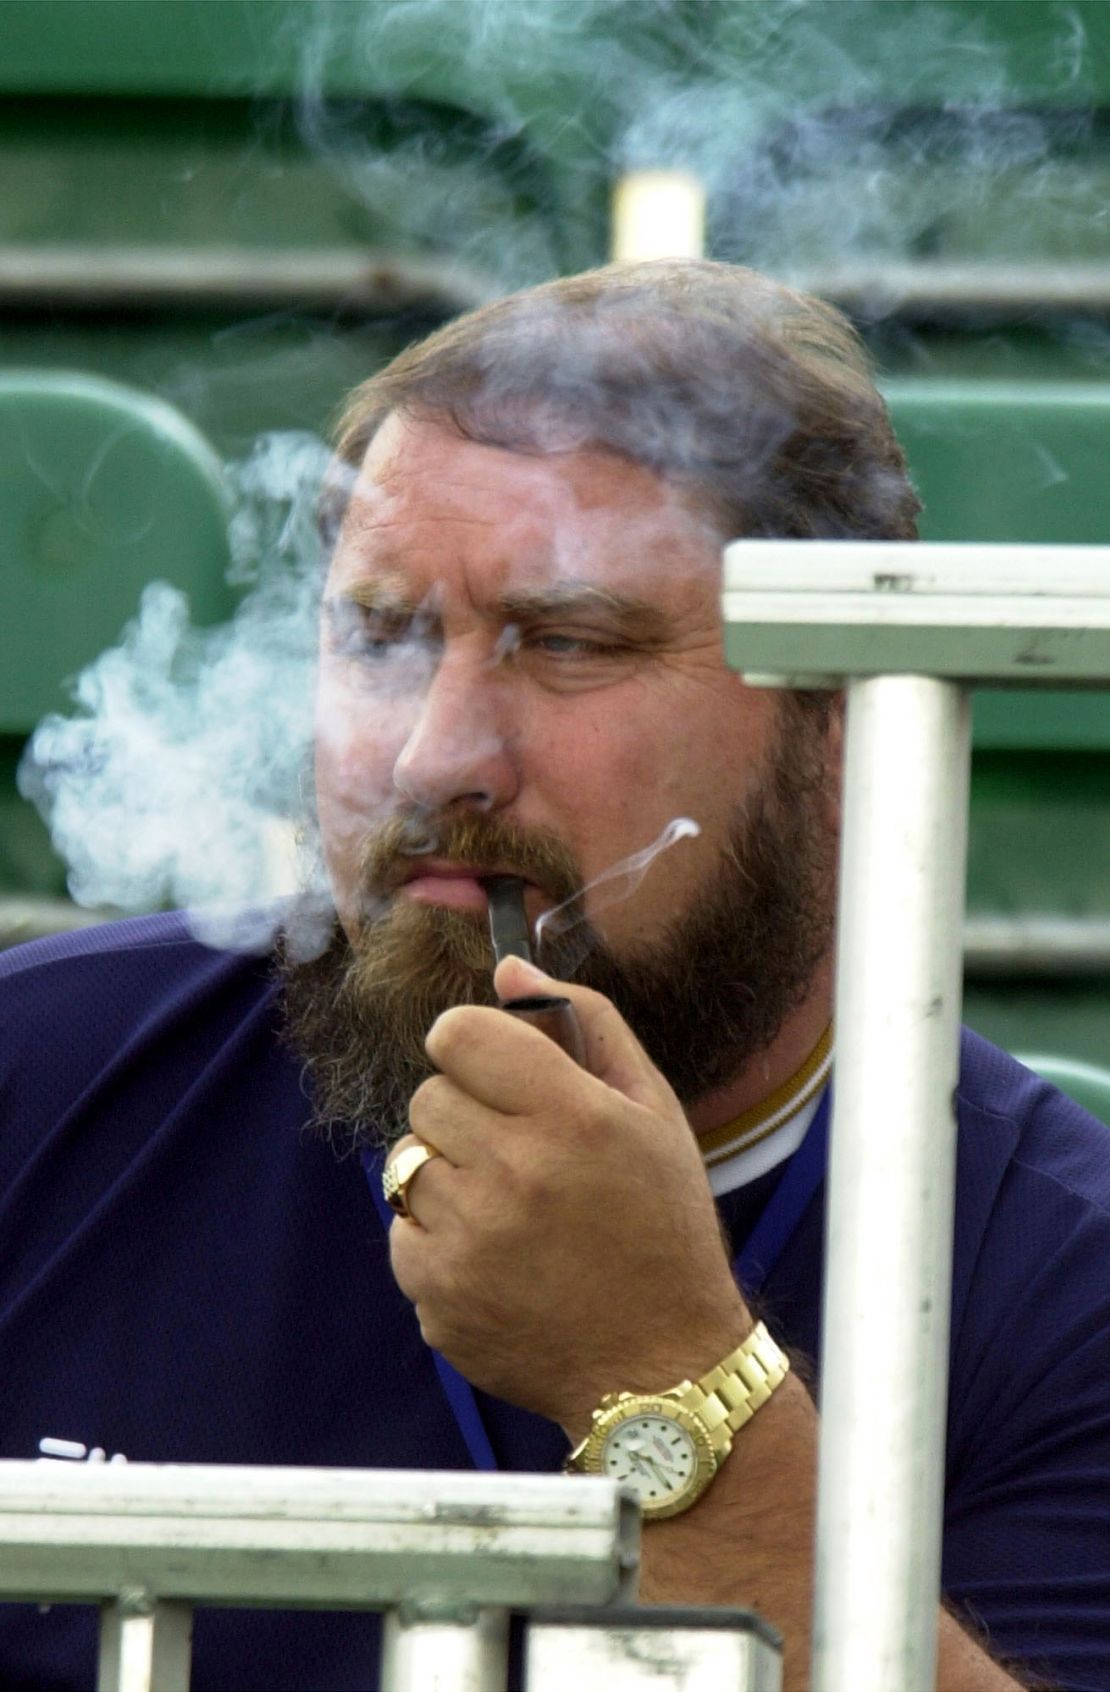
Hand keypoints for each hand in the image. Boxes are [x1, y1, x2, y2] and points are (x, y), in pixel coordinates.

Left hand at [388, 955, 748, 1432]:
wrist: (659, 1367)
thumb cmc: (662, 1226)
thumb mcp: (652, 1111)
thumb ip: (585, 1023)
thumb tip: (506, 968)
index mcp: (571, 1117)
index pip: (459, 1033)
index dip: (472, 1045)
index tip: (494, 1070)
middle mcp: (515, 1173)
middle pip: (428, 1096)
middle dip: (466, 1114)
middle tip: (519, 1154)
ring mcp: (470, 1240)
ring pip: (408, 1163)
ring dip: (449, 1176)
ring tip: (510, 1210)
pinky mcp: (438, 1296)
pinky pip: (401, 1232)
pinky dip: (437, 1239)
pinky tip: (497, 1260)